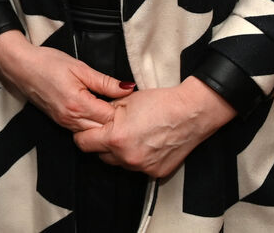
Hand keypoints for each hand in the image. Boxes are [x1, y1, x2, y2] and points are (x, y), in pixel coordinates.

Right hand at [0, 30, 133, 131]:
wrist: (21, 67)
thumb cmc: (48, 63)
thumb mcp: (80, 67)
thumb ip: (105, 81)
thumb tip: (128, 88)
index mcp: (78, 104)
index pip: (110, 118)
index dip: (123, 110)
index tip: (131, 101)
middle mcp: (71, 119)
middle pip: (102, 131)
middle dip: (116, 122)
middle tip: (126, 108)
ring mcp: (64, 123)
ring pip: (92, 133)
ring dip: (104, 124)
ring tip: (113, 109)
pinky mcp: (60, 122)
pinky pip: (81, 130)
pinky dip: (92, 124)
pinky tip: (97, 112)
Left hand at [72, 76, 236, 176]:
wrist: (190, 113)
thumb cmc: (161, 103)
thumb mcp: (125, 100)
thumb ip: (104, 112)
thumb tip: (93, 117)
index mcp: (115, 138)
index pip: (83, 143)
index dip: (82, 134)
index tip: (86, 129)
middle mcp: (127, 157)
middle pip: (99, 155)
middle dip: (101, 143)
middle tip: (111, 129)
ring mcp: (142, 168)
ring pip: (118, 163)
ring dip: (119, 152)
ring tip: (131, 134)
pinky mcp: (155, 173)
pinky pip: (137, 167)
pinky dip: (137, 157)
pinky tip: (146, 142)